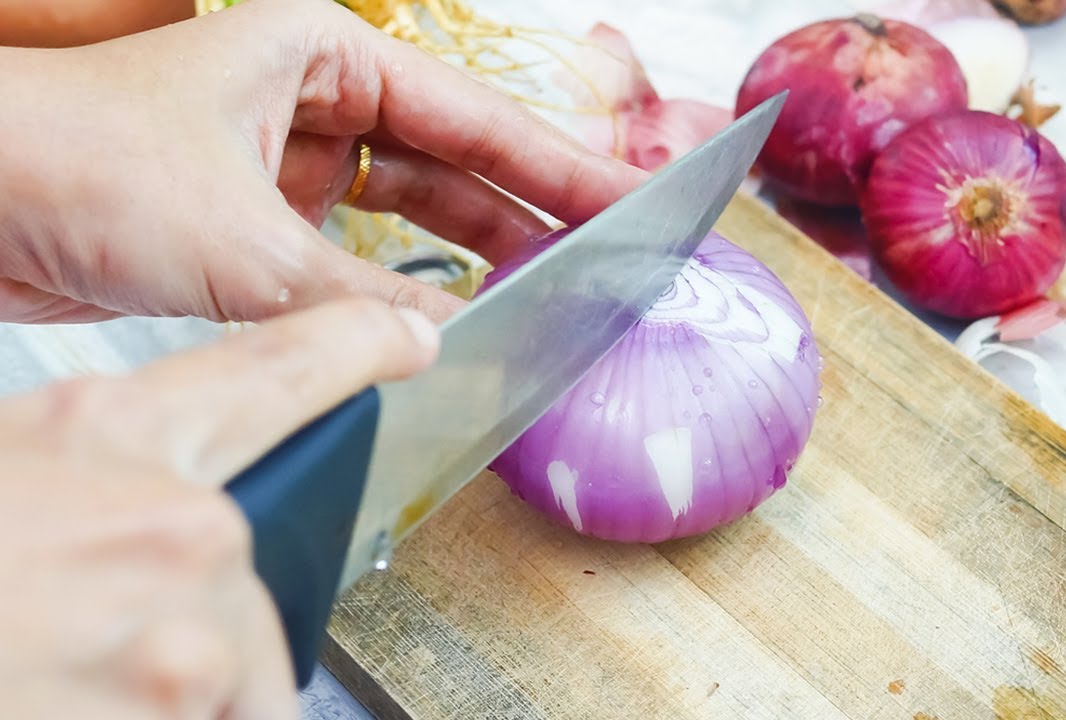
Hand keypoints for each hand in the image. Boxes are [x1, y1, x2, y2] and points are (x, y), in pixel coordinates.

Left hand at [0, 0, 645, 324]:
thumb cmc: (70, 159)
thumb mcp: (246, 241)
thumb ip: (361, 301)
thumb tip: (450, 349)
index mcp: (319, 53)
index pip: (469, 114)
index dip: (556, 163)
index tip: (625, 200)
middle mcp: (309, 103)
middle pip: (450, 164)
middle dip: (525, 215)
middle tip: (605, 261)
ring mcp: (282, 169)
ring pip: (404, 221)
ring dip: (467, 262)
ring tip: (547, 298)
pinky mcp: (251, 232)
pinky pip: (349, 268)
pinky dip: (394, 301)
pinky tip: (445, 329)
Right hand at [0, 297, 438, 718]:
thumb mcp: (1, 466)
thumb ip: (81, 487)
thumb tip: (138, 520)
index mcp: (111, 434)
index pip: (280, 367)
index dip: (354, 346)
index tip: (411, 339)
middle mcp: (177, 529)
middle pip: (255, 592)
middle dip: (190, 640)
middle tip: (83, 648)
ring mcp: (185, 645)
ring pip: (231, 687)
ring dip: (161, 703)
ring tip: (58, 681)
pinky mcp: (178, 714)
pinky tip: (64, 700)